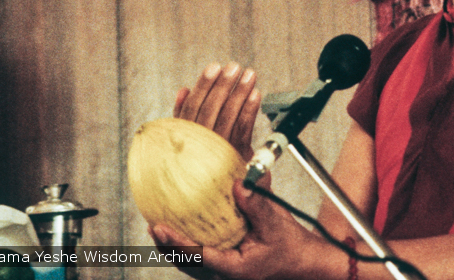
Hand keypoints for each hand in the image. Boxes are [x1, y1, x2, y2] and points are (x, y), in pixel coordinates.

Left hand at [151, 178, 332, 279]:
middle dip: (167, 247)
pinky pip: (199, 256)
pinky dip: (187, 243)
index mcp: (233, 269)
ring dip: (173, 246)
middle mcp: (223, 274)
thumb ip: (256, 204)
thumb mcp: (275, 223)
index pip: (198, 257)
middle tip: (154, 226)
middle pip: (187, 264)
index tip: (162, 228)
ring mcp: (221, 272)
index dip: (178, 243)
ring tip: (159, 227)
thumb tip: (239, 183)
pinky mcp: (223, 265)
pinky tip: (181, 226)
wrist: (299, 262)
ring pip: (190, 263)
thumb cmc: (288, 246)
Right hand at [175, 62, 260, 160]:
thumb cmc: (206, 165)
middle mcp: (196, 148)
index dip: (203, 87)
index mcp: (182, 140)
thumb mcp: (191, 140)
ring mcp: (216, 155)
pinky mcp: (235, 162)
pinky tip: (255, 95)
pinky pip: (242, 132)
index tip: (214, 67)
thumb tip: (184, 89)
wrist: (223, 203)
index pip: (190, 110)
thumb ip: (185, 117)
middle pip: (209, 112)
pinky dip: (249, 111)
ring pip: (227, 119)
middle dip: (222, 86)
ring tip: (249, 74)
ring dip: (238, 93)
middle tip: (234, 66)